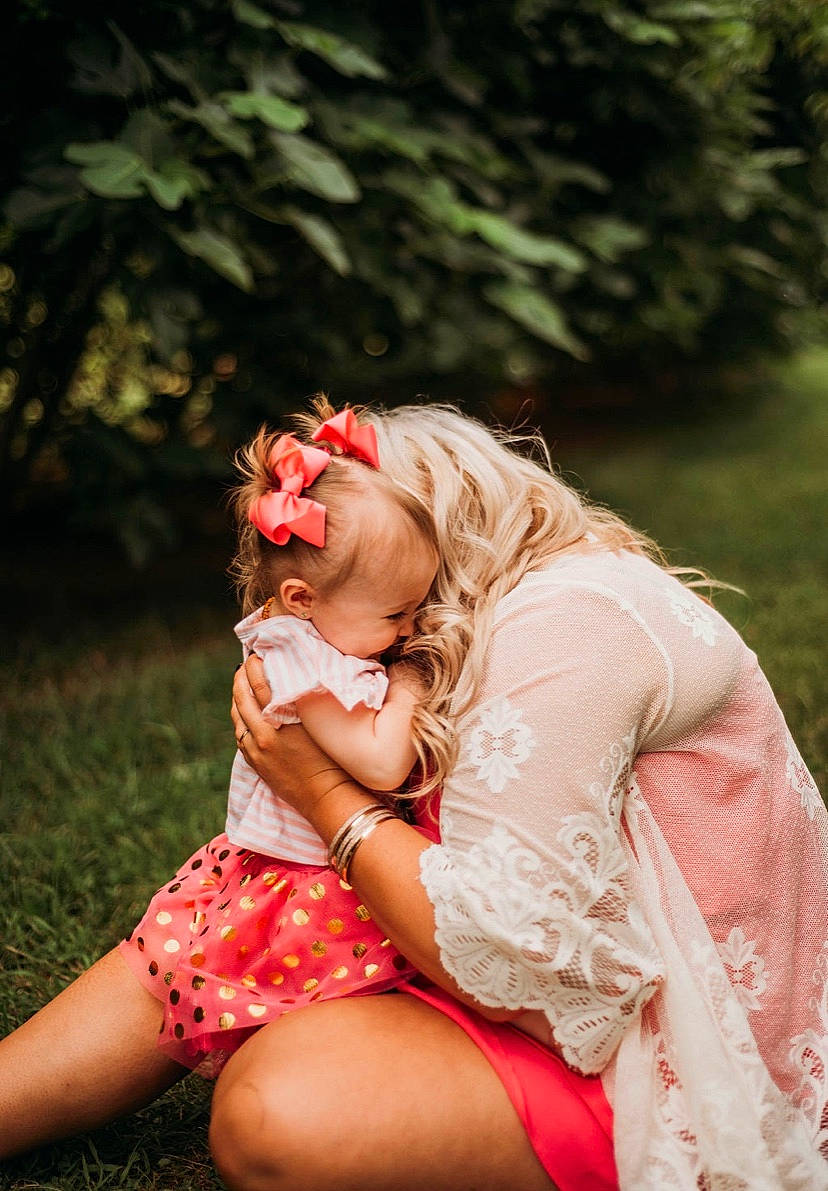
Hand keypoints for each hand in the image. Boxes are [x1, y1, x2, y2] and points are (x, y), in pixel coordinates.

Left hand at [231, 656, 350, 818]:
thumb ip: (300, 702)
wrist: (324, 795)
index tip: (256, 654)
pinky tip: (243, 710)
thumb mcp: (318, 723)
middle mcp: (264, 734)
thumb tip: (288, 679)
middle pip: (243, 698)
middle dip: (241, 678)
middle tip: (246, 663)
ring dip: (237, 696)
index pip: (261, 685)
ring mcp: (255, 749)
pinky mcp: (253, 761)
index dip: (254, 667)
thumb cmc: (331, 757)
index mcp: (283, 721)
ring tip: (241, 682)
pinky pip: (239, 732)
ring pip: (237, 716)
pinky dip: (239, 716)